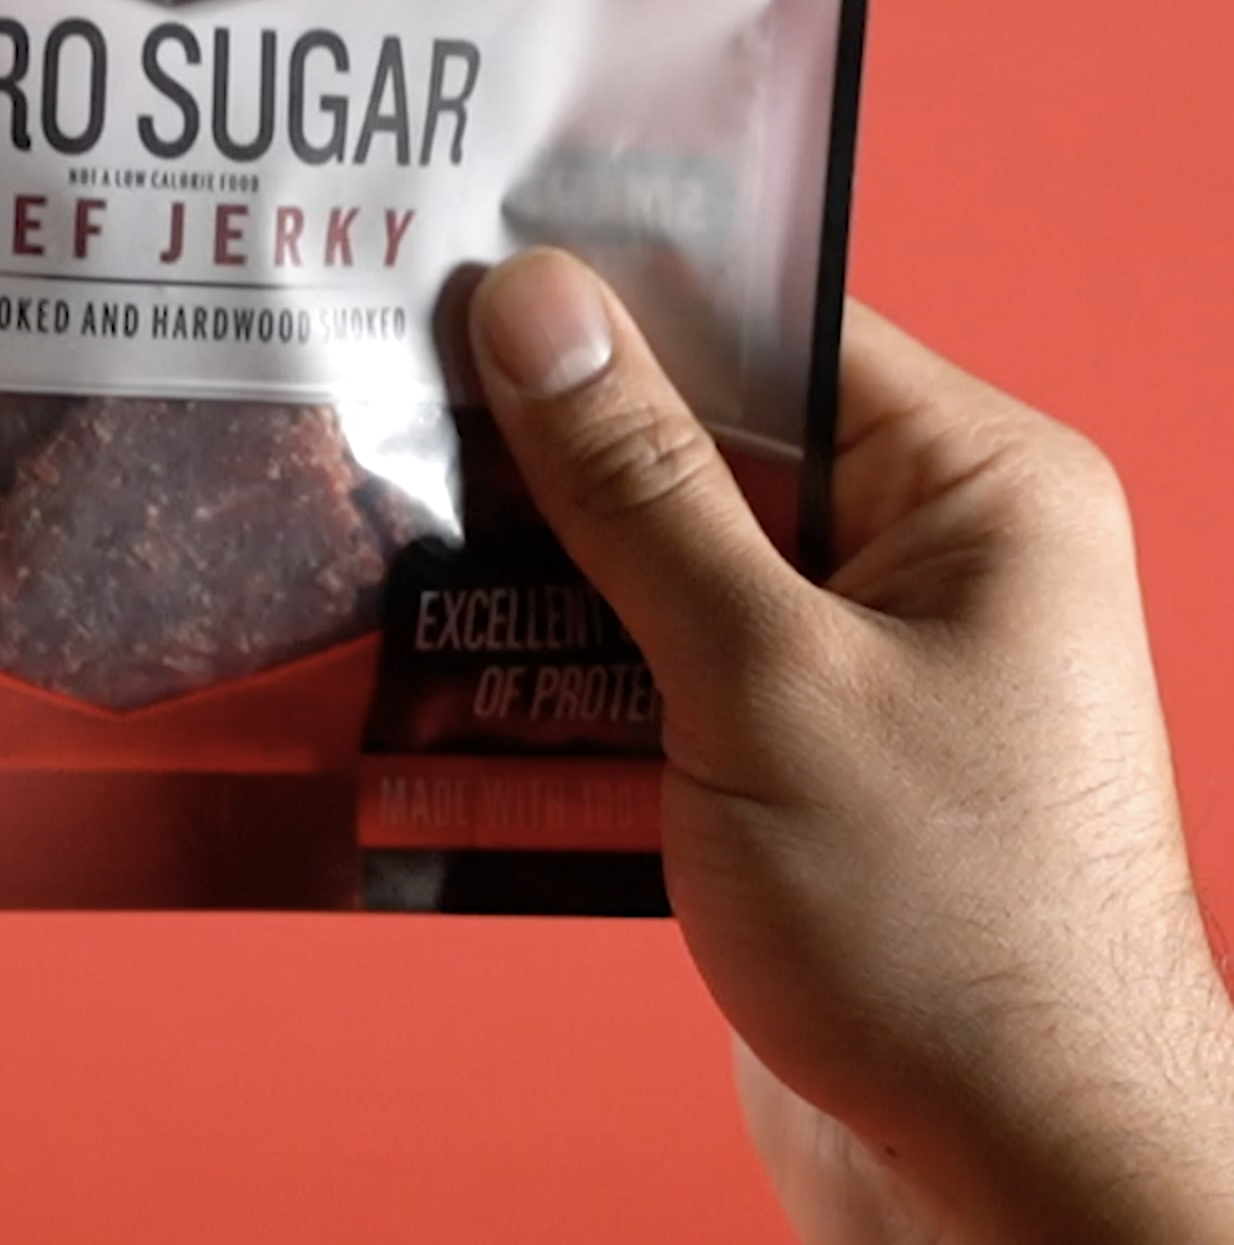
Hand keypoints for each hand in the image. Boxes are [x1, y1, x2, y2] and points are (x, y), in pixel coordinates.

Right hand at [469, 251, 1233, 1244]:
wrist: (1016, 1202)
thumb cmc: (948, 940)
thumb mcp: (766, 679)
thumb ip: (639, 486)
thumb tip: (538, 304)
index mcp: (977, 489)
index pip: (775, 322)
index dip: (620, 289)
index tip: (470, 255)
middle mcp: (927, 551)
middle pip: (706, 434)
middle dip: (554, 431)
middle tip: (393, 380)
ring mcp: (859, 656)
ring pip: (664, 549)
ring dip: (542, 555)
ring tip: (388, 511)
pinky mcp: (794, 749)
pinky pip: (660, 654)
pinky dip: (564, 654)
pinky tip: (447, 647)